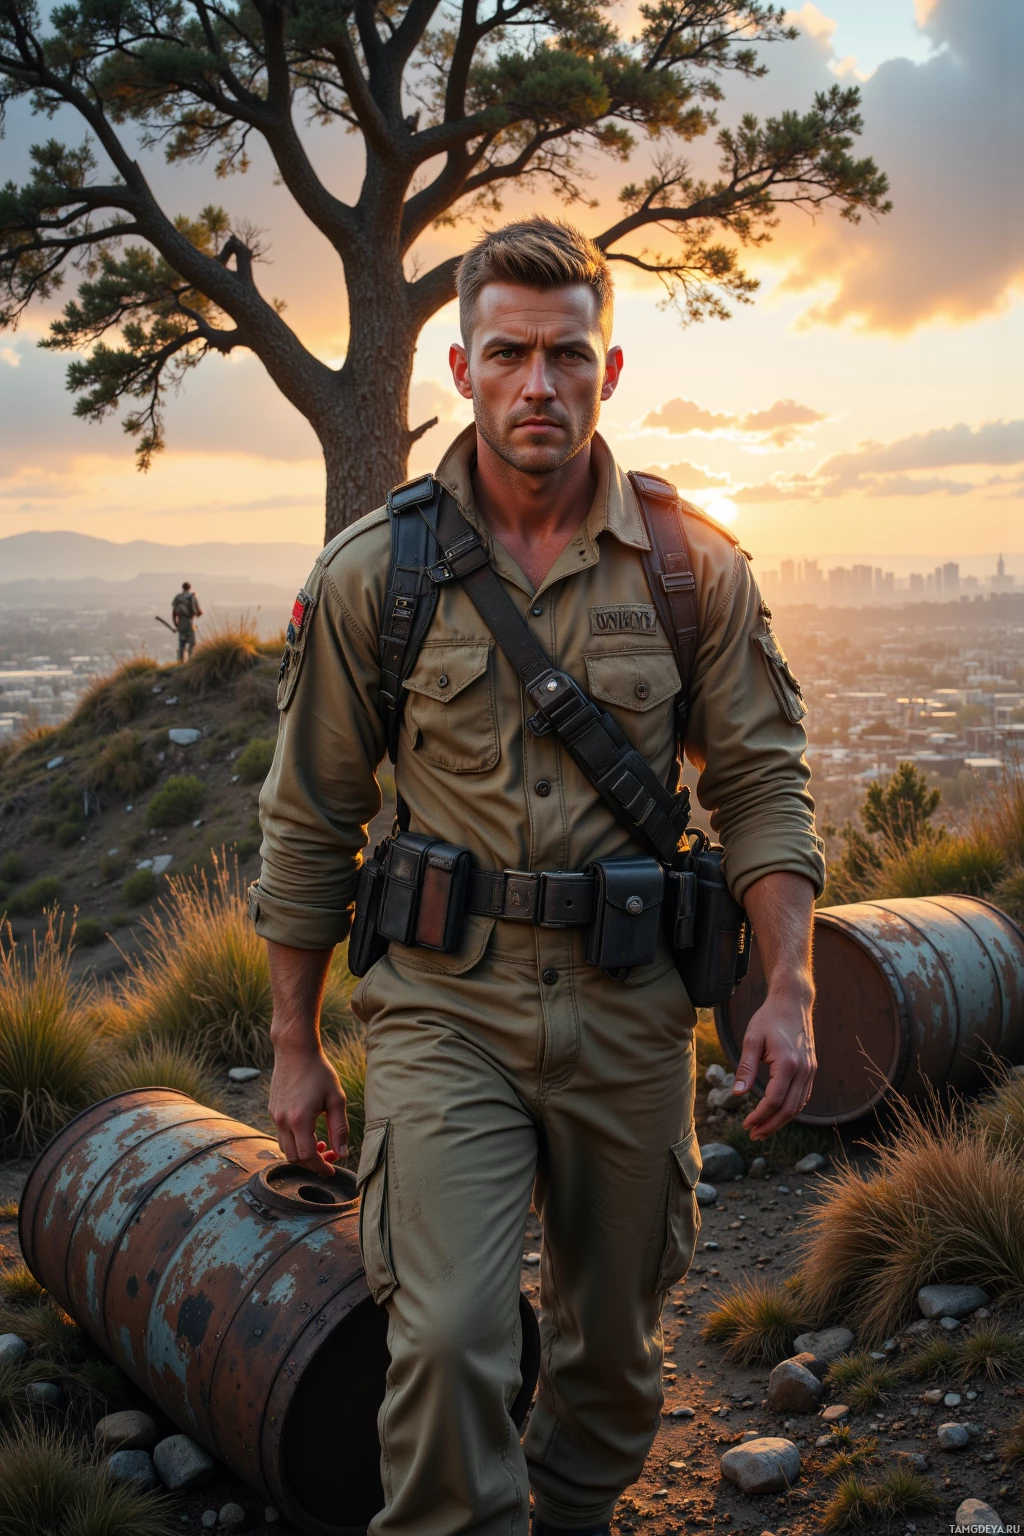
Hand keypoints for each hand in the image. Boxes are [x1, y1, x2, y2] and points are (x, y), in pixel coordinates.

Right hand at [269, 1046, 348, 1173]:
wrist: (295, 1051)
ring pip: (285, 1148)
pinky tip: (309, 1131)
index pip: (307, 1156)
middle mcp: (283, 1121)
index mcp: (299, 1120)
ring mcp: (275, 1116)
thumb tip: (342, 1153)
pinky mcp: (273, 1110)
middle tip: (330, 1156)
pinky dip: (295, 1141)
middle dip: (312, 1163)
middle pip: (294, 1158)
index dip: (320, 1167)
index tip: (332, 1169)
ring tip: (320, 1143)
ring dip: (302, 1153)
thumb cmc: (319, 1072)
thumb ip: (340, 1128)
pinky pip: (281, 1135)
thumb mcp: (336, 1099)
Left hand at [732, 988, 815, 1140]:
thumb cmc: (769, 1018)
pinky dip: (792, 1109)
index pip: (774, 1100)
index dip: (760, 1117)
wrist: (793, 1002)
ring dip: (781, 1121)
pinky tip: (778, 1114)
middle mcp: (803, 1070)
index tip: (746, 1125)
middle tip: (753, 1135)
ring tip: (763, 1129)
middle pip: (789, 1109)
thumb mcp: (751, 1039)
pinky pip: (804, 1096)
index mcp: (788, 1063)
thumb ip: (745, 1067)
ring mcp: (810, 1070)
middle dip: (771, 1125)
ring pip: (799, 1105)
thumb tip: (737, 1094)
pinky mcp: (811, 1068)